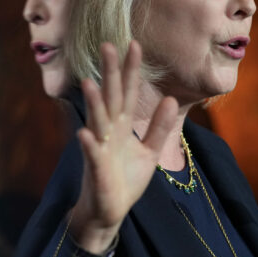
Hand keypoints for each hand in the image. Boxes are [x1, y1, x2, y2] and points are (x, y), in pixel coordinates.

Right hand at [68, 41, 176, 253]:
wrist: (108, 211)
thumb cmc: (125, 180)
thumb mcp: (149, 152)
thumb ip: (159, 127)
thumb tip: (171, 100)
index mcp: (121, 126)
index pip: (128, 92)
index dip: (131, 70)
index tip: (134, 44)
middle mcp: (108, 132)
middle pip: (110, 97)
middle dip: (109, 73)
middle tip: (108, 45)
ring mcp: (100, 149)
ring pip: (97, 121)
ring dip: (94, 103)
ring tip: (90, 82)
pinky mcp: (96, 170)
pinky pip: (92, 155)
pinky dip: (90, 144)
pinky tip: (86, 133)